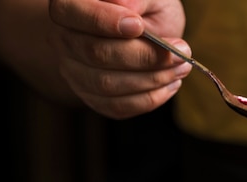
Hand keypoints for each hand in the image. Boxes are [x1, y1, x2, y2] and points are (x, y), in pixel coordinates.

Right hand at [48, 0, 190, 118]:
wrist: (144, 35)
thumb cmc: (145, 10)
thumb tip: (127, 9)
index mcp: (70, 5)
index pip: (70, 12)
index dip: (103, 21)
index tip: (139, 26)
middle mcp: (65, 40)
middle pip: (95, 53)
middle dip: (143, 56)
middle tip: (180, 53)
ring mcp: (75, 72)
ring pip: (107, 84)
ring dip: (152, 79)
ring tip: (181, 67)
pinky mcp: (93, 97)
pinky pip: (118, 106)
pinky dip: (150, 98)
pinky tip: (170, 84)